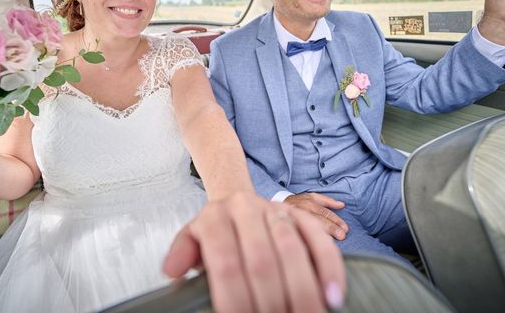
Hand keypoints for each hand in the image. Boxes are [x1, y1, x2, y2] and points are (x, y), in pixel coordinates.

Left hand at [163, 192, 344, 312]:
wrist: (237, 203)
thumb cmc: (215, 233)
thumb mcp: (192, 240)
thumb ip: (183, 254)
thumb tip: (172, 271)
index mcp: (214, 216)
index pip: (225, 263)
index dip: (234, 299)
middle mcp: (246, 209)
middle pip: (260, 261)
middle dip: (270, 301)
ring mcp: (276, 210)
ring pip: (292, 249)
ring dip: (302, 289)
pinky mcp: (302, 217)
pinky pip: (321, 241)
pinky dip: (330, 269)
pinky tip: (333, 296)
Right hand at [284, 192, 348, 240]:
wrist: (278, 205)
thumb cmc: (299, 202)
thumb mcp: (312, 197)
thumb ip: (327, 201)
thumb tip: (342, 205)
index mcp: (309, 203)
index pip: (325, 213)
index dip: (336, 221)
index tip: (346, 229)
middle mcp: (301, 210)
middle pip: (317, 219)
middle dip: (331, 228)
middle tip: (342, 236)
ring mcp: (293, 218)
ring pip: (306, 226)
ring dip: (319, 234)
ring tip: (330, 242)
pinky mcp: (288, 225)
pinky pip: (297, 233)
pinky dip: (305, 239)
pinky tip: (313, 247)